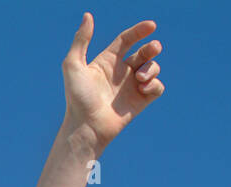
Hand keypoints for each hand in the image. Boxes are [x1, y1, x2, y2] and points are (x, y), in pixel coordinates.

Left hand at [62, 12, 164, 150]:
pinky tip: (143, 89)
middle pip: (145, 52)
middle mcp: (121, 72)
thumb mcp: (73, 66)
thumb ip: (81, 40)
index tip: (151, 26)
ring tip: (139, 79)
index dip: (140, 30)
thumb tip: (88, 15)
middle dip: (153, 47)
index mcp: (108, 61)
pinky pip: (157, 87)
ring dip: (151, 68)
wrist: (86, 127)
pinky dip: (154, 85)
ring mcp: (132, 86)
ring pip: (153, 68)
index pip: (127, 39)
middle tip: (153, 49)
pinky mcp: (140, 101)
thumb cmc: (77, 98)